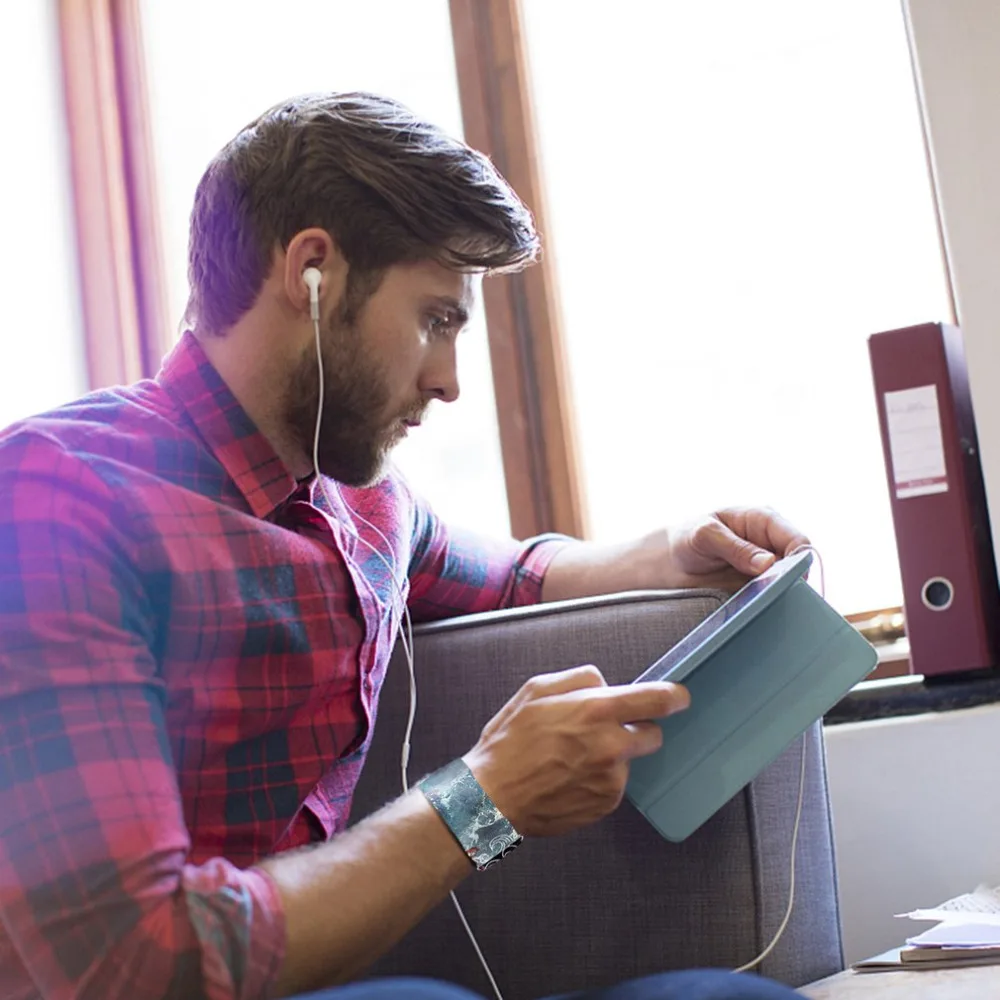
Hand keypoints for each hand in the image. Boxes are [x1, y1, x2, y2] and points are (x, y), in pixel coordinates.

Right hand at [463, 665, 689, 836]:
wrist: (493, 798)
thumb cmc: (510, 742)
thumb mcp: (536, 690)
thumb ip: (578, 679)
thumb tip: (604, 684)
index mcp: (596, 710)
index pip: (655, 700)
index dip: (673, 697)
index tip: (679, 698)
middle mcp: (612, 746)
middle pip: (653, 735)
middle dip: (636, 730)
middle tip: (604, 732)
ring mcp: (612, 779)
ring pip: (628, 761)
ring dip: (611, 758)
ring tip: (572, 759)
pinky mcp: (606, 804)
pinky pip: (614, 785)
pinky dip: (599, 780)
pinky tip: (570, 778)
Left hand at [664, 506, 809, 591]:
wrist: (671, 562)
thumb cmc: (688, 538)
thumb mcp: (706, 536)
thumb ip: (735, 547)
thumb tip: (768, 563)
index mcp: (763, 520)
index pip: (796, 539)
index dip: (798, 559)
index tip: (787, 579)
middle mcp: (770, 543)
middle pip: (798, 564)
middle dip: (791, 580)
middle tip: (773, 595)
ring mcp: (767, 566)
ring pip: (790, 583)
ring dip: (781, 594)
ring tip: (762, 602)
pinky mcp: (759, 585)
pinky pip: (774, 596)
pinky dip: (769, 603)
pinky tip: (758, 609)